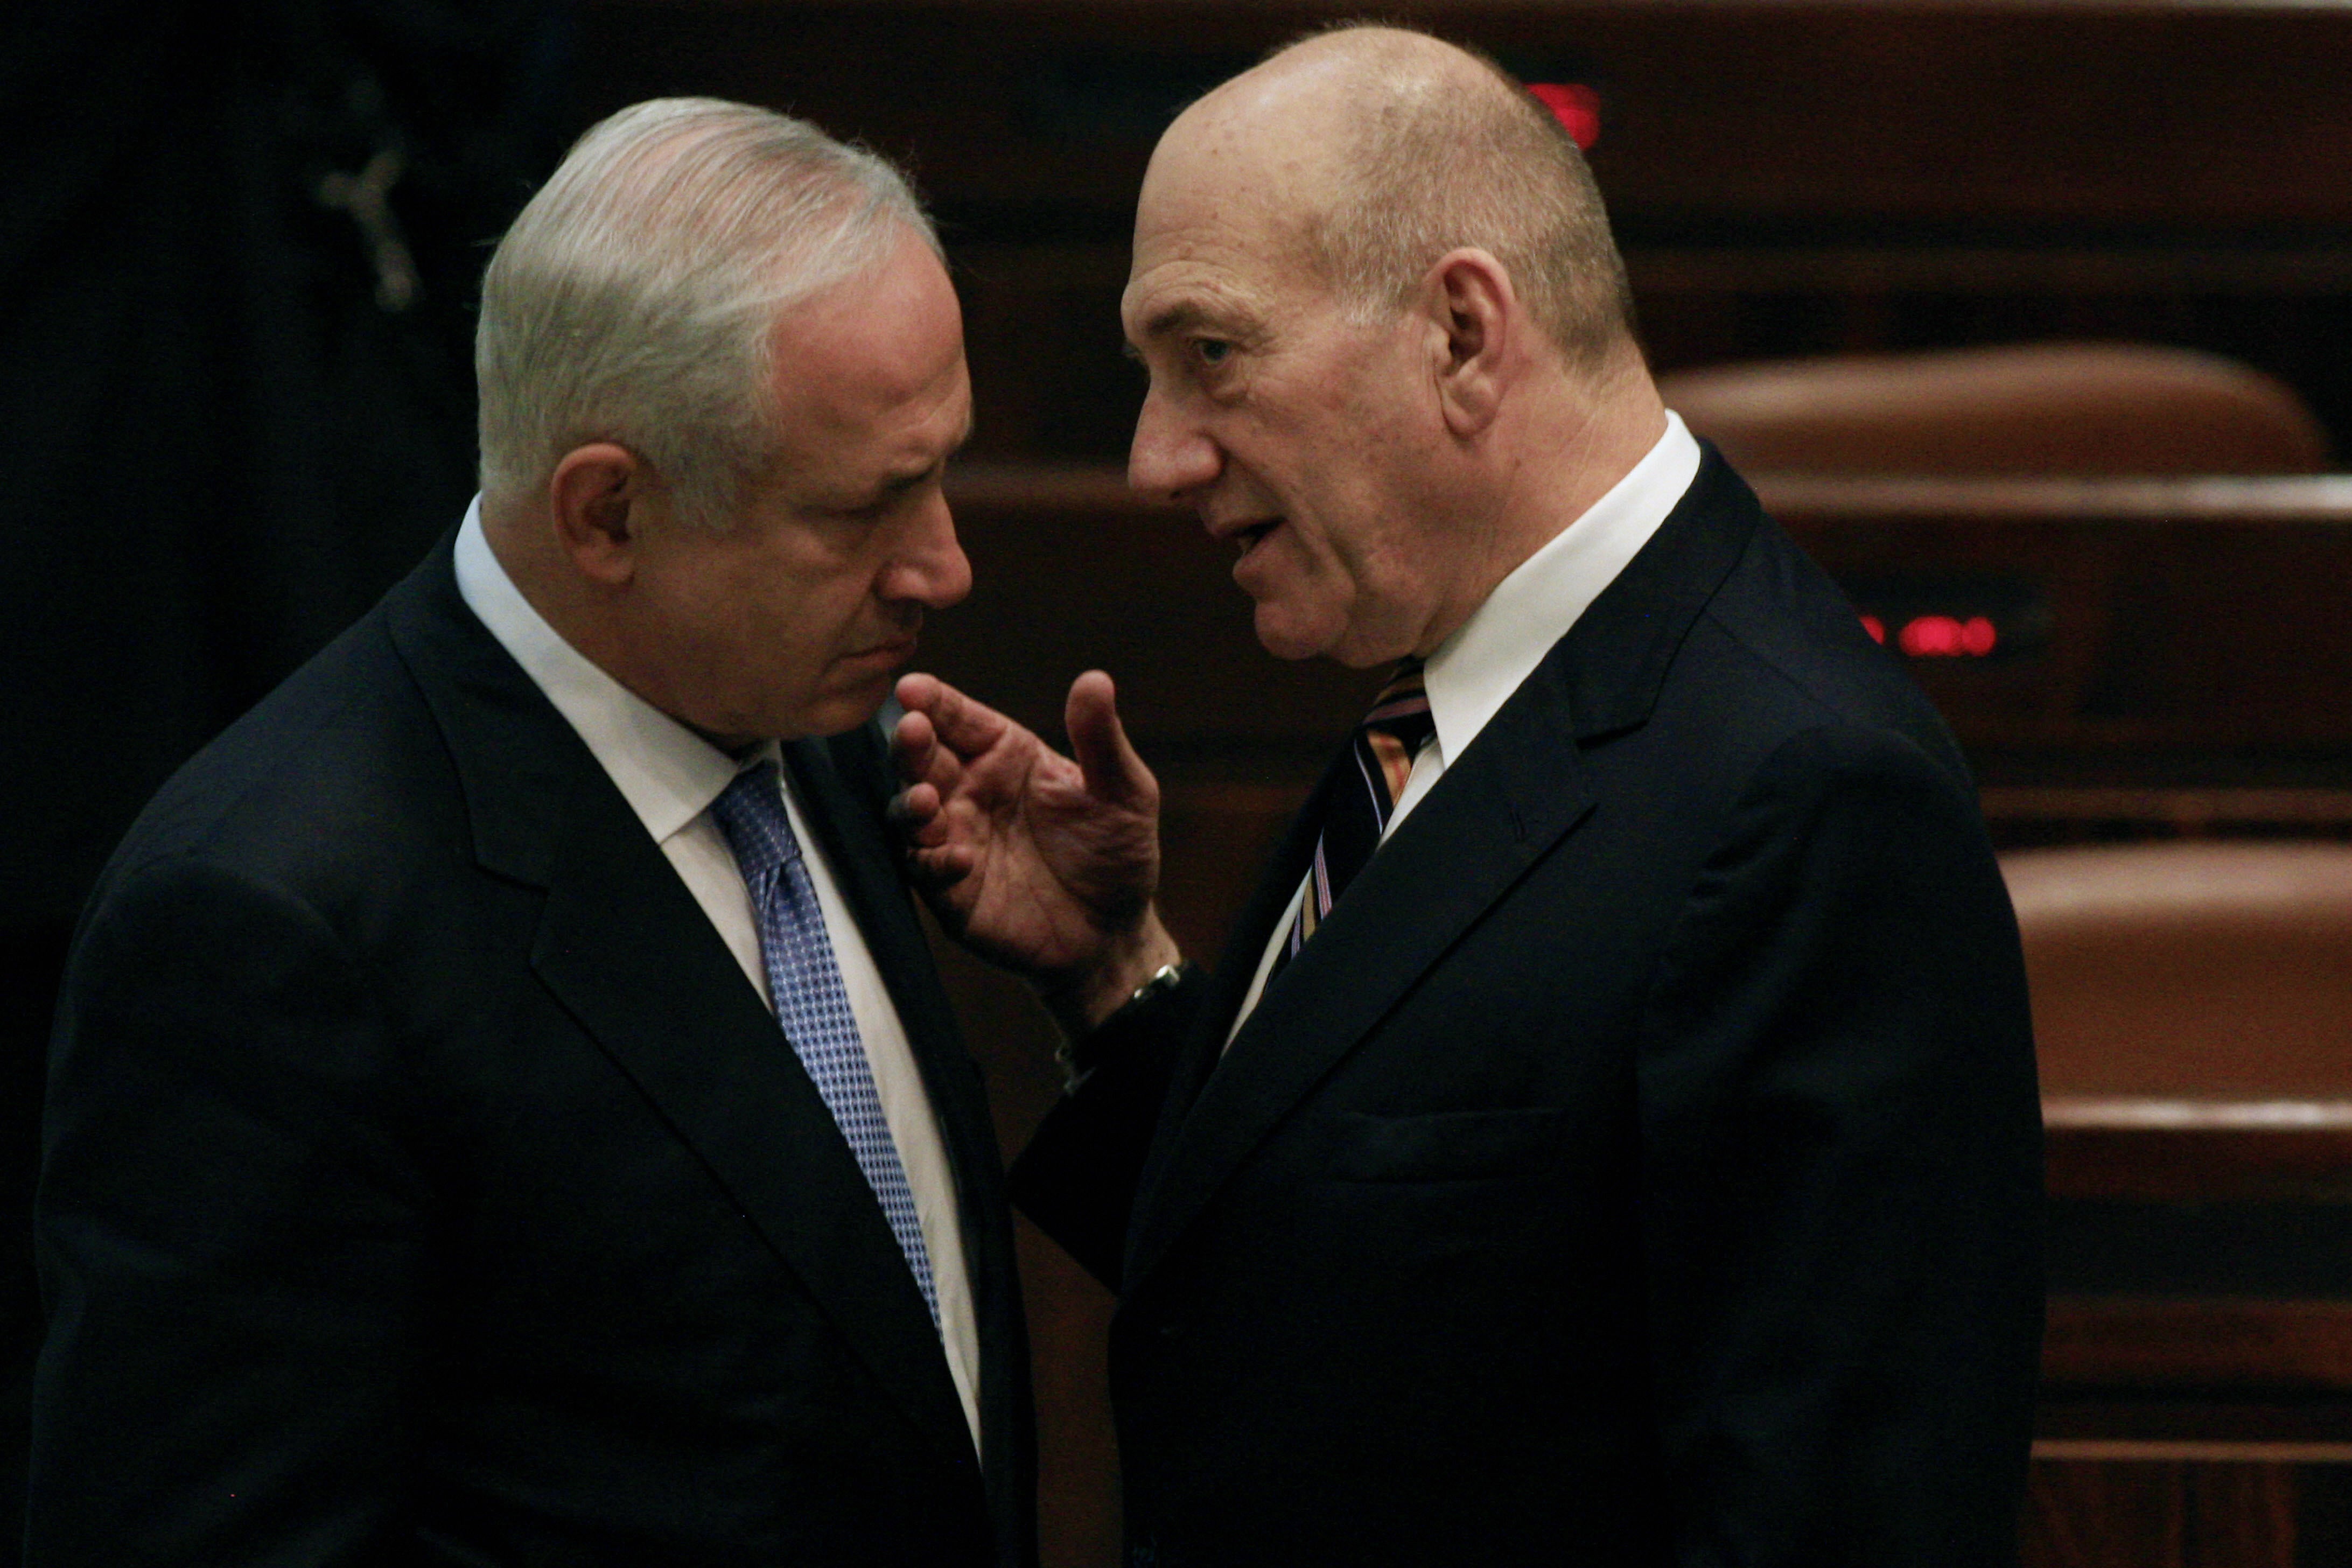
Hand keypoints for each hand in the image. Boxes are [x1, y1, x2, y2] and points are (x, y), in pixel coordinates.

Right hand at [892, 670, 1180, 1030]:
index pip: (961, 719)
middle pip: (924, 758)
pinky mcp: (950, 890)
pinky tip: (958, 857)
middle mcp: (971, 791)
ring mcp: (956, 839)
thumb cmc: (1117, 851)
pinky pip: (926, 870)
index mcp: (1007, 755)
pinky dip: (934, 861)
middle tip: (912, 731)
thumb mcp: (1123, 791)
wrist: (1113, 931)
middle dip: (911, 743)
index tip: (912, 687)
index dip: (935, 701)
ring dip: (911, 802)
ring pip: (910, 811)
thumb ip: (1101, 739)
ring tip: (925, 797)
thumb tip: (1096, 679)